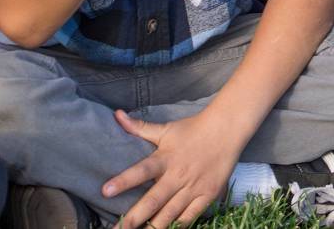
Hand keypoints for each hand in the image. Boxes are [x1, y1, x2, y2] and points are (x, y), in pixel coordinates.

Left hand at [104, 110, 245, 228]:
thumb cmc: (193, 129)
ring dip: (153, 228)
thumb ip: (139, 127)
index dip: (124, 181)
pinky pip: (190, 216)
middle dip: (133, 219)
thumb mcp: (165, 129)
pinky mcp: (208, 194)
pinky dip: (177, 226)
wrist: (228, 128)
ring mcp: (194, 187)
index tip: (105, 191)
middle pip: (153, 200)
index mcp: (165, 158)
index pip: (142, 171)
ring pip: (170, 214)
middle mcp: (178, 175)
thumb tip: (116, 115)